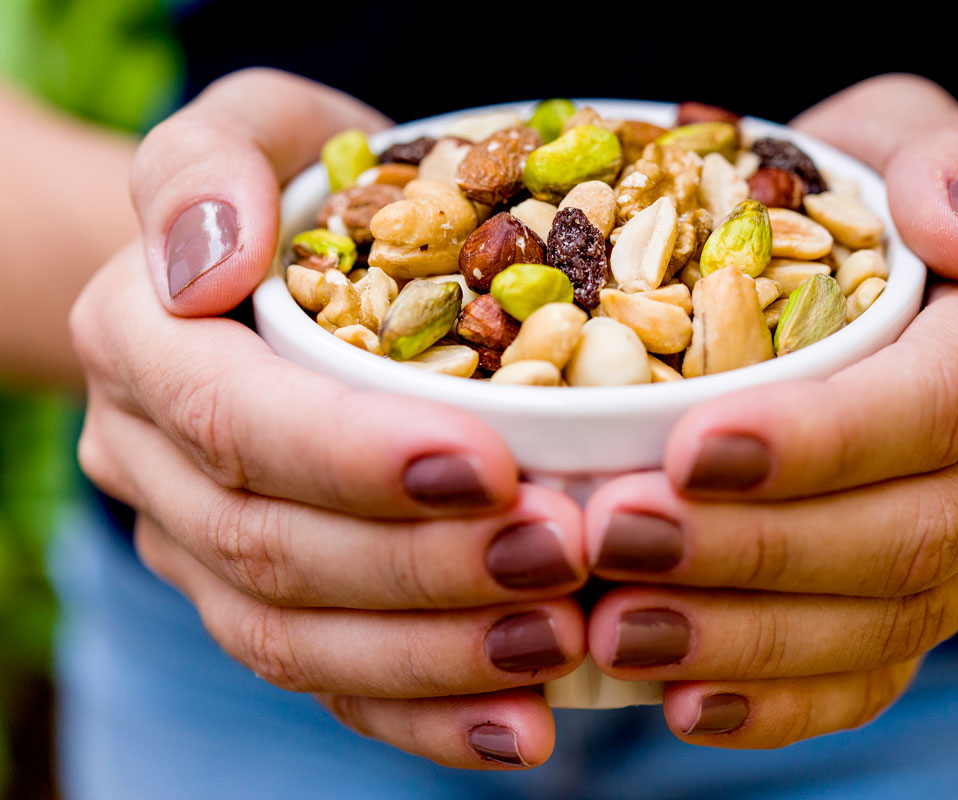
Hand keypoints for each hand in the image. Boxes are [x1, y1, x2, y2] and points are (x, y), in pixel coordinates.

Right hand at [72, 69, 586, 768]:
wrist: (284, 266)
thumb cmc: (297, 185)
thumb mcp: (256, 129)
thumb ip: (211, 165)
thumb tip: (206, 263)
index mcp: (142, 344)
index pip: (235, 419)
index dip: (355, 456)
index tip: (489, 465)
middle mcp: (155, 461)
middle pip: (275, 546)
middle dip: (424, 567)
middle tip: (565, 556)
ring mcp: (200, 548)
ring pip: (295, 638)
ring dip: (433, 656)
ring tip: (556, 647)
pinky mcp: (263, 603)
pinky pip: (329, 683)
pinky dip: (425, 717)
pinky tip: (523, 728)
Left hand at [582, 75, 957, 746]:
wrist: (895, 289)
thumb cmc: (870, 201)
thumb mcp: (901, 135)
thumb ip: (940, 162)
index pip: (934, 404)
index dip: (819, 440)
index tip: (688, 448)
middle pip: (905, 534)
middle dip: (754, 550)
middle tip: (615, 540)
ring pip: (883, 623)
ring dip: (744, 639)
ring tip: (618, 629)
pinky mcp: (920, 608)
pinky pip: (869, 680)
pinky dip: (777, 705)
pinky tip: (679, 702)